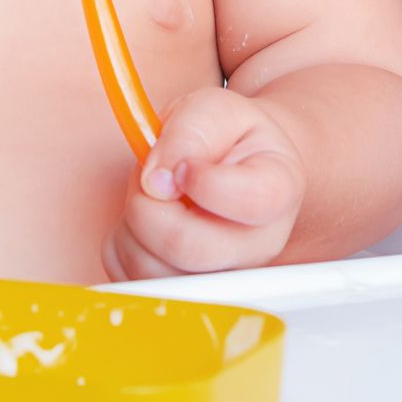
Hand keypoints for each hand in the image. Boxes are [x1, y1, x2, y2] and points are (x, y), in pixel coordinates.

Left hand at [100, 87, 304, 279]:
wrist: (234, 165)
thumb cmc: (228, 137)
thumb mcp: (216, 108)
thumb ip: (191, 131)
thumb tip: (157, 181)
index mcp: (279, 192)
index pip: (248, 201)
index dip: (200, 179)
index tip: (184, 165)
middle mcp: (259, 247)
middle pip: (188, 248)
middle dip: (148, 204)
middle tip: (153, 178)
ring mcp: (224, 277)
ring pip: (152, 270)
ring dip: (131, 224)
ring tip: (153, 197)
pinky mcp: (187, 294)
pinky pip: (130, 277)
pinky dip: (122, 244)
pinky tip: (147, 221)